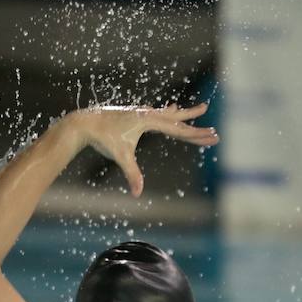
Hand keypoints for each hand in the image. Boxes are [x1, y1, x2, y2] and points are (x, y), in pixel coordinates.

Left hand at [65, 102, 218, 197]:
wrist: (86, 123)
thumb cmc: (104, 138)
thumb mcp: (120, 157)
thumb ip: (132, 174)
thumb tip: (137, 193)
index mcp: (149, 120)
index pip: (178, 130)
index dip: (196, 136)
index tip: (212, 137)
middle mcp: (148, 114)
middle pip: (178, 121)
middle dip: (197, 126)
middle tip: (214, 130)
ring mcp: (143, 113)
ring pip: (170, 114)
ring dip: (186, 114)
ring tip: (200, 108)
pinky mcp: (137, 115)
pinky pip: (159, 114)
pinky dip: (169, 113)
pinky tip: (172, 108)